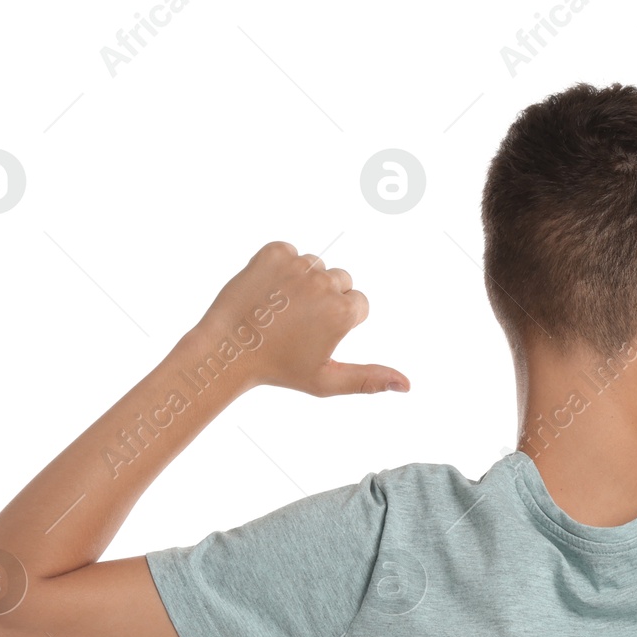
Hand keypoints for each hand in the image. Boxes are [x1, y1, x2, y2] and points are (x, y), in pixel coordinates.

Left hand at [199, 241, 408, 396]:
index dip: (341, 321)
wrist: (229, 349)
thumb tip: (407, 385)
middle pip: (341, 280)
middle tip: (298, 323)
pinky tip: (269, 291)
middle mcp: (325, 283)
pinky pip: (290, 252)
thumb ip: (369, 379)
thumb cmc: (280, 370)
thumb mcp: (327, 381)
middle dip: (326, 298)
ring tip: (281, 308)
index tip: (317, 334)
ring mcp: (298, 265)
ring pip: (316, 266)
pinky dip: (282, 267)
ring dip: (304, 282)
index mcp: (343, 312)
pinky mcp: (273, 251)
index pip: (359, 303)